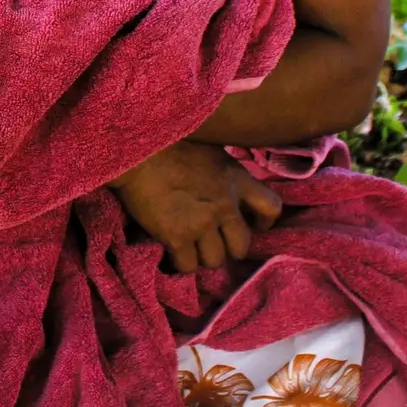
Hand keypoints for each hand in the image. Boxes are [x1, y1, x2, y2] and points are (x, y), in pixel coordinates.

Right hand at [110, 140, 282, 273]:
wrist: (135, 149)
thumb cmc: (167, 140)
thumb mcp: (208, 146)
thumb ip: (220, 169)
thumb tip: (220, 179)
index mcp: (236, 178)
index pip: (271, 207)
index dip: (262, 222)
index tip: (250, 225)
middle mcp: (225, 204)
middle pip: (241, 246)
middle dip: (227, 248)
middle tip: (211, 242)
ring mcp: (202, 223)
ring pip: (215, 261)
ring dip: (202, 257)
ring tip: (188, 248)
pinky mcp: (177, 236)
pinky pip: (187, 265)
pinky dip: (179, 263)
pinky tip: (170, 253)